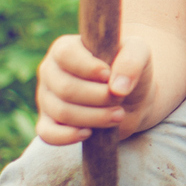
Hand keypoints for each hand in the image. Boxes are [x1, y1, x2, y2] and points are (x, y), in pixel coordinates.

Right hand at [35, 34, 154, 145]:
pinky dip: (68, 136)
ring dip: (94, 117)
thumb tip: (117, 88)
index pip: (65, 54)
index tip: (109, 75)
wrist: (132, 98)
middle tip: (120, 99)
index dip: (88, 68)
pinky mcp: (48, 122)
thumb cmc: (130, 70)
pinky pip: (47, 134)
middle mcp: (50, 71)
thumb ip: (131, 61)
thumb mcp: (139, 54)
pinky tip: (89, 133)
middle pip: (66, 88)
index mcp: (66, 49)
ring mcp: (46, 98)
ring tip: (118, 115)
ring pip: (61, 112)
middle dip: (99, 97)